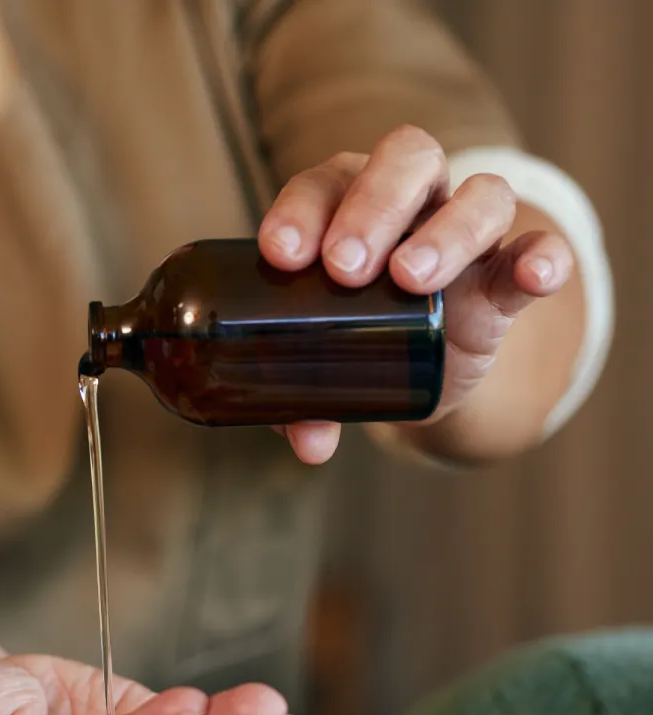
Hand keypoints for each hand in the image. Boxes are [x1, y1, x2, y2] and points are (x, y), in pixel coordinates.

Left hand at [257, 125, 576, 464]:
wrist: (416, 375)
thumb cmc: (350, 347)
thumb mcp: (320, 372)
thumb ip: (305, 402)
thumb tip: (309, 442)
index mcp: (346, 207)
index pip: (325, 183)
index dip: (303, 209)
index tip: (282, 254)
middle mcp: (411, 203)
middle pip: (408, 161)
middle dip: (373, 207)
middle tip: (344, 268)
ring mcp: (466, 235)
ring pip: (479, 195)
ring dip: (446, 232)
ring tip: (411, 281)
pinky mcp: (505, 279)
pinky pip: (538, 250)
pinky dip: (542, 257)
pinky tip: (535, 275)